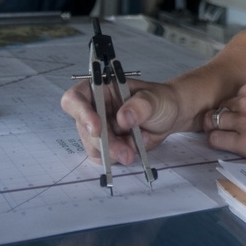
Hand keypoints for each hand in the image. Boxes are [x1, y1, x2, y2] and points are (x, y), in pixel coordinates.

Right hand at [60, 77, 182, 165]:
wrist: (170, 116)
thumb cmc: (160, 100)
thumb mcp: (155, 98)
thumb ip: (141, 105)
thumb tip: (124, 118)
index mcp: (100, 88)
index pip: (75, 98)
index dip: (81, 113)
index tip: (97, 129)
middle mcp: (95, 108)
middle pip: (85, 129)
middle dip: (106, 143)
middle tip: (127, 152)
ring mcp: (99, 128)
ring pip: (94, 146)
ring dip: (115, 151)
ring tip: (138, 143)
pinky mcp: (106, 144)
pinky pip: (104, 157)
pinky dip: (120, 155)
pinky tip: (136, 146)